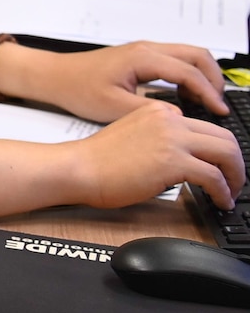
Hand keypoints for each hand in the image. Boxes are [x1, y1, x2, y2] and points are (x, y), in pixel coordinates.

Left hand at [1, 39, 230, 120]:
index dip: (209, 94)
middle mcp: (147, 48)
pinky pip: (175, 59)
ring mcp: (144, 49)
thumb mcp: (113, 107)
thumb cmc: (77, 90)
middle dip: (214, 79)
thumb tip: (179, 117)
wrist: (54, 76)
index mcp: (143, 58)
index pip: (190, 73)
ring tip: (207, 102)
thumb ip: (149, 111)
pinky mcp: (140, 56)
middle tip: (219, 104)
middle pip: (198, 55)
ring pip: (189, 54)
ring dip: (203, 75)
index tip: (221, 112)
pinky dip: (189, 73)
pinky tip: (185, 95)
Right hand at [69, 98, 242, 209]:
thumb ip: (158, 137)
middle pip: (224, 137)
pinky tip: (219, 201)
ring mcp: (173, 139)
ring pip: (227, 153)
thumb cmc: (96, 160)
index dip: (218, 150)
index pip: (205, 127)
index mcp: (160, 111)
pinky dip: (223, 191)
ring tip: (231, 192)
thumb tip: (182, 160)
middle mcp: (170, 120)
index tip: (220, 167)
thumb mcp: (132, 134)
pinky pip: (213, 176)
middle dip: (236, 162)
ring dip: (235, 176)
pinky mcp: (173, 161)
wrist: (77, 168)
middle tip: (234, 180)